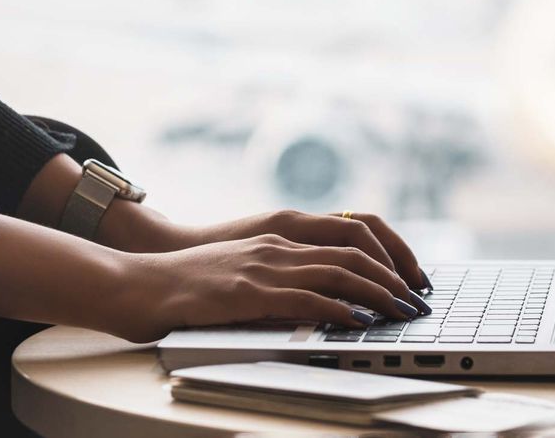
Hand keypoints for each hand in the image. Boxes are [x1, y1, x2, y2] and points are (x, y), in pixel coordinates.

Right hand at [102, 207, 431, 291]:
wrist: (137, 282)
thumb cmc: (189, 285)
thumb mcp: (245, 272)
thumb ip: (283, 278)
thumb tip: (324, 302)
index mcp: (281, 235)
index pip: (351, 232)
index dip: (388, 254)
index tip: (410, 278)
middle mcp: (279, 244)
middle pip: (355, 250)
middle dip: (393, 276)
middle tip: (417, 300)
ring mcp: (264, 266)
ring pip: (338, 271)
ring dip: (378, 293)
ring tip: (402, 312)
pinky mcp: (248, 291)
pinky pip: (306, 297)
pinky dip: (340, 309)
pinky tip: (359, 322)